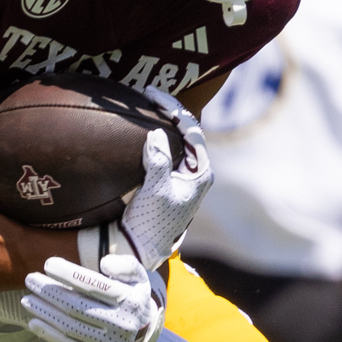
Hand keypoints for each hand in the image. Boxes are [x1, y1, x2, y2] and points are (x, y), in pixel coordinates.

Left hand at [23, 254, 165, 341]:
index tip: (47, 264)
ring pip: (70, 326)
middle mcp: (122, 325)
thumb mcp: (137, 276)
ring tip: (26, 299)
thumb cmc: (131, 295)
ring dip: (44, 312)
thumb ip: (124, 265)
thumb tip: (104, 263)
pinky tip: (33, 322)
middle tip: (30, 279)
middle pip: (78, 306)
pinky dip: (49, 335)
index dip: (69, 274)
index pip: (95, 286)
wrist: (143, 331)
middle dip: (50, 292)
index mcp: (131, 302)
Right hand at [112, 91, 211, 269]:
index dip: (173, 109)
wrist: (141, 247)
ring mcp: (181, 175)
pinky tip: (140, 125)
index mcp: (201, 173)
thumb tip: (158, 133)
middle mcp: (195, 171)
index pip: (192, 131)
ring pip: (175, 139)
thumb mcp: (156, 192)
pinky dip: (154, 135)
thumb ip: (158, 162)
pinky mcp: (167, 179)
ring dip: (161, 121)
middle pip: (186, 131)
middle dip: (169, 111)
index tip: (152, 95)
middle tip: (147, 94)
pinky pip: (164, 149)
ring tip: (145, 103)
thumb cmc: (152, 223)